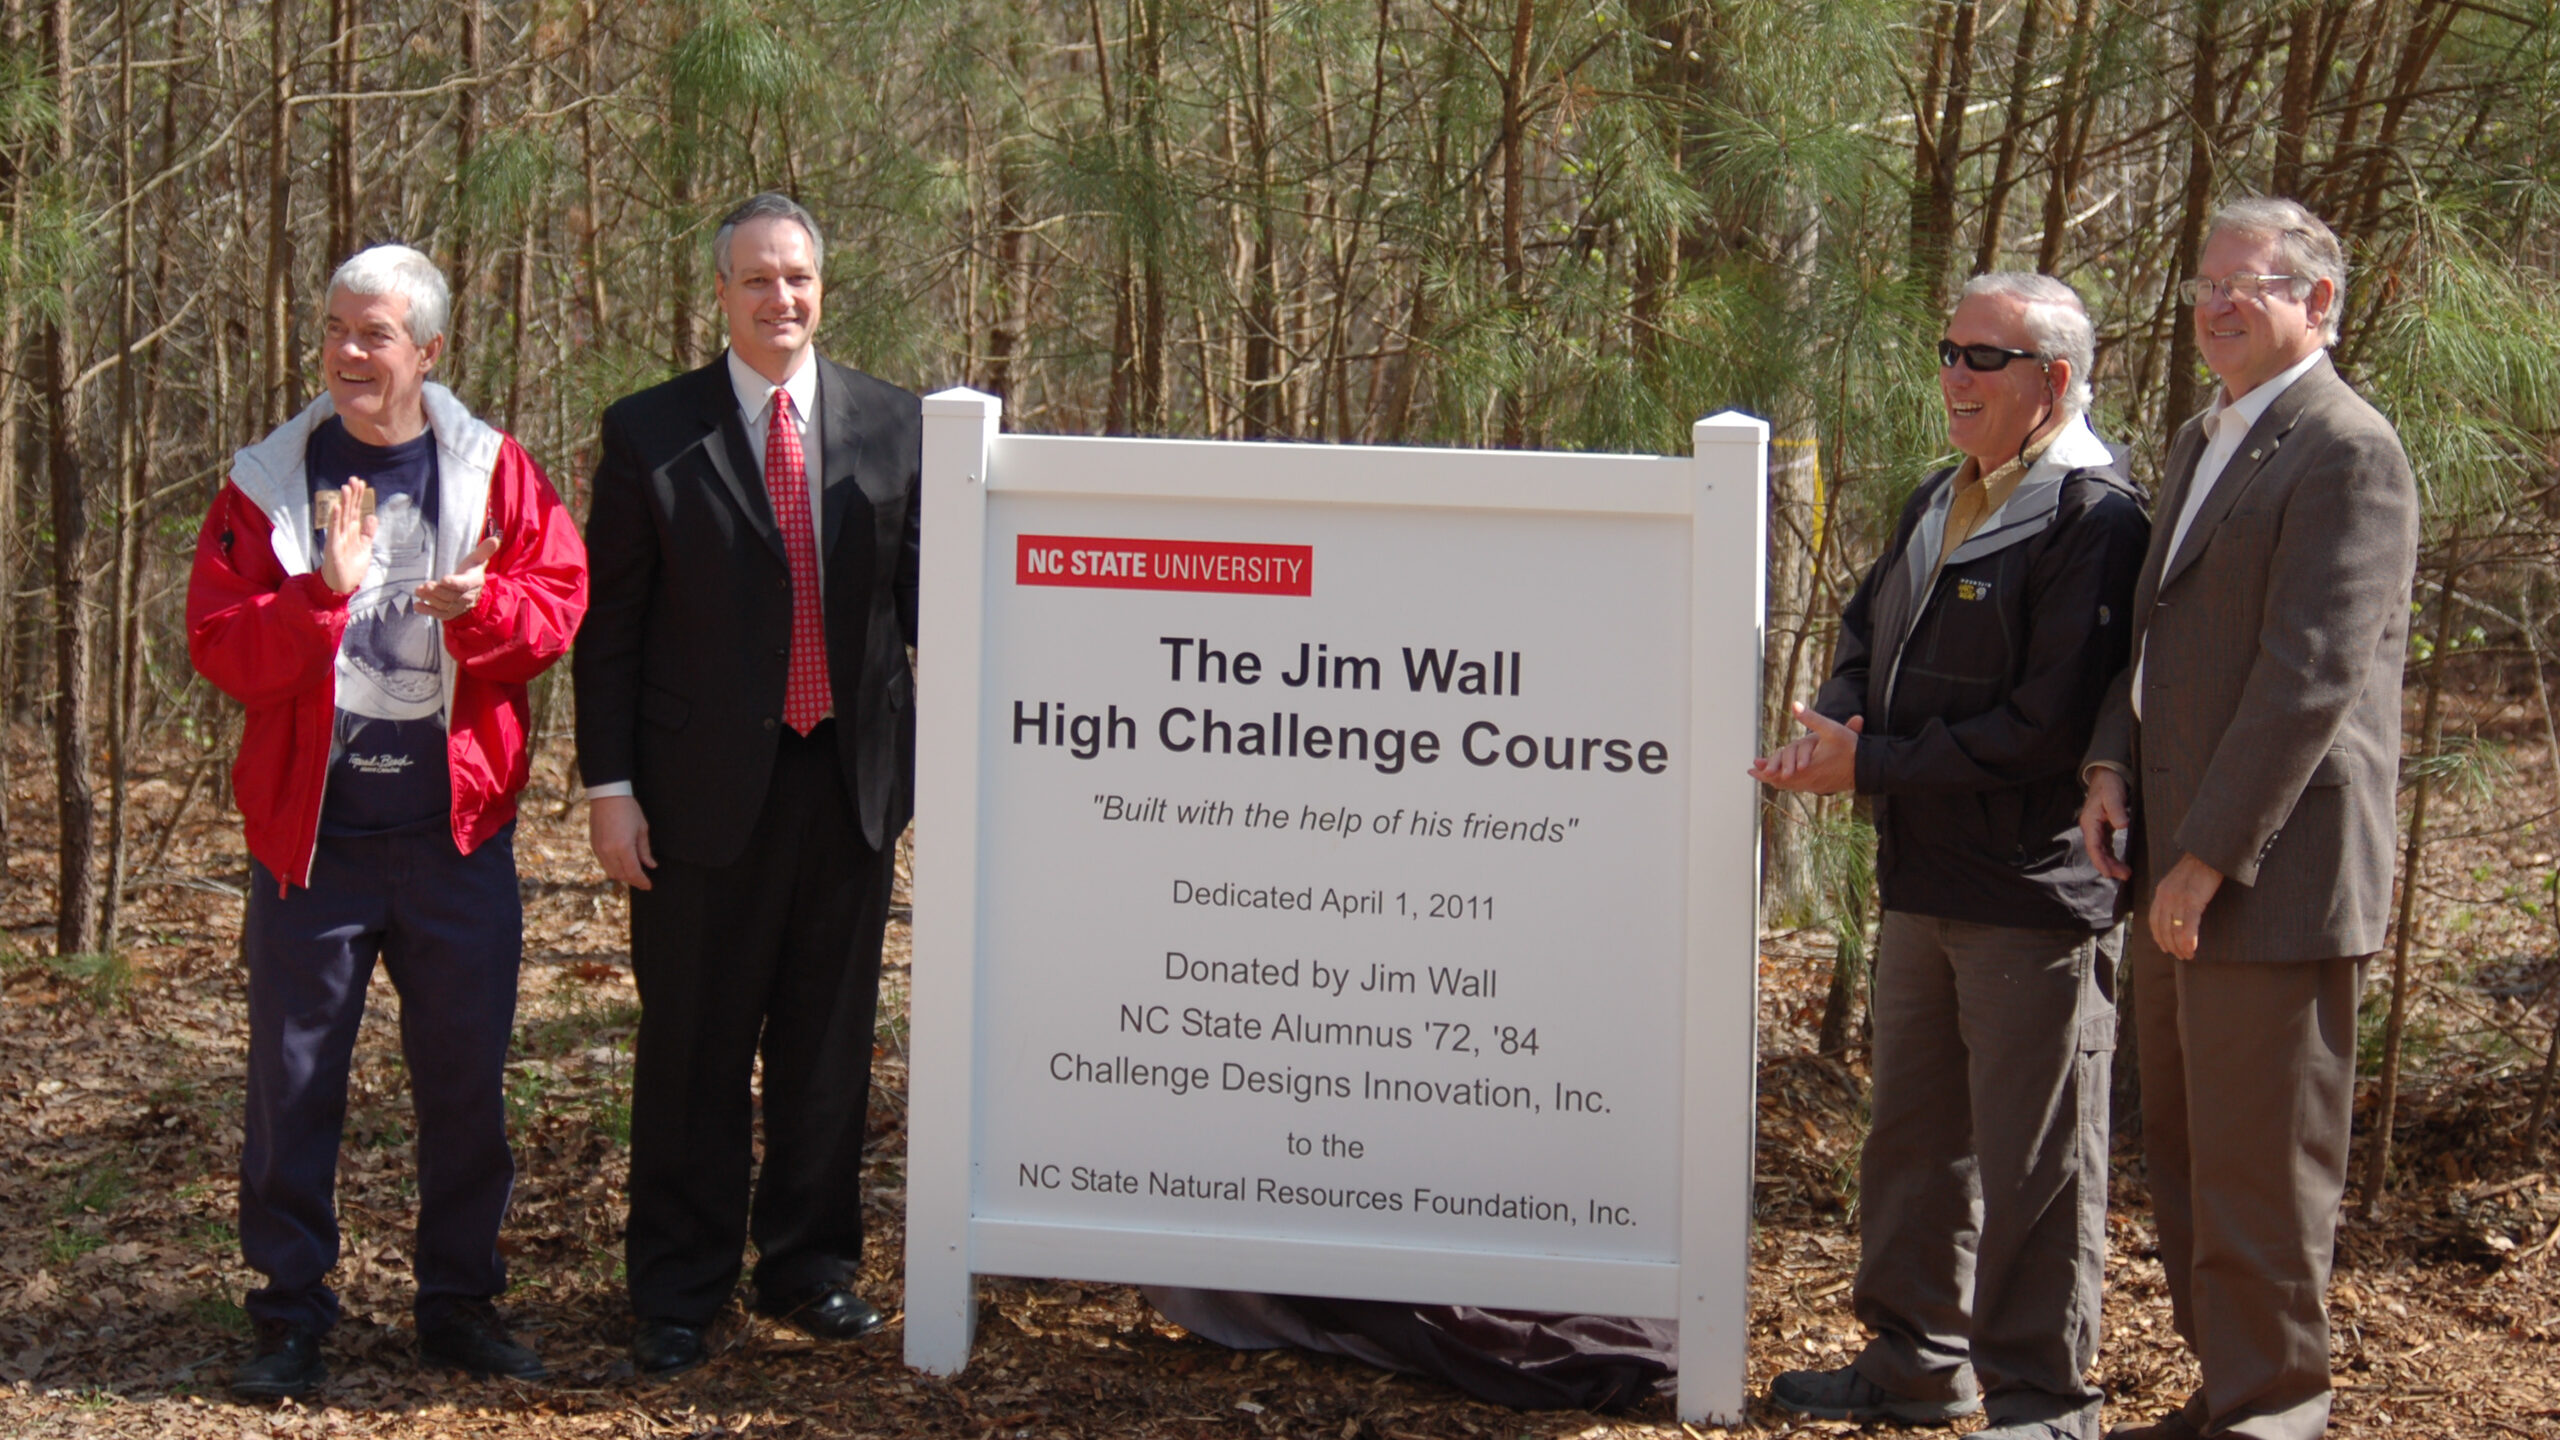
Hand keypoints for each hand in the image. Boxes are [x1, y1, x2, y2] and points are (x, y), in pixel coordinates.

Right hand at [318, 478, 377, 595]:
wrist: (342, 584)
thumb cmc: (352, 566)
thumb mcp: (365, 547)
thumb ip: (368, 532)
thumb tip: (372, 516)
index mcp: (353, 531)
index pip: (356, 510)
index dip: (359, 497)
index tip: (361, 483)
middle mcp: (345, 531)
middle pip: (349, 509)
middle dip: (352, 495)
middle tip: (353, 479)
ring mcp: (338, 537)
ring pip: (341, 516)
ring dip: (344, 502)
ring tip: (346, 487)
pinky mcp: (333, 546)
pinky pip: (333, 530)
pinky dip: (335, 518)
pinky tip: (337, 506)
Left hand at [416, 533, 500, 620]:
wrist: (473, 593)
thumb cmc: (471, 572)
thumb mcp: (477, 560)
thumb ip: (484, 550)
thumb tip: (495, 539)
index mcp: (473, 582)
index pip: (464, 584)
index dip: (454, 583)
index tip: (443, 580)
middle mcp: (467, 597)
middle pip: (451, 596)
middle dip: (437, 591)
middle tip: (425, 585)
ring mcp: (458, 607)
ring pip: (444, 605)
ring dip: (430, 599)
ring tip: (418, 591)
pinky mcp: (450, 613)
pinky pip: (439, 614)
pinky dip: (428, 611)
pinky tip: (417, 606)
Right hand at [589, 793, 656, 890]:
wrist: (607, 795)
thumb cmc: (628, 809)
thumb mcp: (642, 829)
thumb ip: (645, 850)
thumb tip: (651, 865)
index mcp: (623, 847)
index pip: (633, 872)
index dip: (642, 882)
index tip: (648, 886)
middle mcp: (608, 851)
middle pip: (621, 875)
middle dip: (633, 880)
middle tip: (643, 881)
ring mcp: (599, 849)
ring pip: (610, 871)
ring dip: (622, 876)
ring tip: (633, 874)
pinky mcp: (593, 845)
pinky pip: (603, 863)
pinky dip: (613, 868)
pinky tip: (622, 865)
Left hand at [1746, 704, 1862, 794]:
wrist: (1869, 767)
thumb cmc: (1850, 747)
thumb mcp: (1830, 729)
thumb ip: (1811, 718)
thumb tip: (1794, 705)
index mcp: (1808, 767)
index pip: (1780, 773)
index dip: (1765, 770)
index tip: (1752, 767)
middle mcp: (1810, 780)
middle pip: (1782, 782)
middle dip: (1766, 776)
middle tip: (1752, 772)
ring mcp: (1816, 786)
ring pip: (1791, 787)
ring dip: (1777, 781)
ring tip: (1765, 776)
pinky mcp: (1822, 788)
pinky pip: (1800, 788)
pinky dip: (1789, 785)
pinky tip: (1786, 781)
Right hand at [2079, 768, 2132, 879]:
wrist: (2108, 775)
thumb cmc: (2108, 784)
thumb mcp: (2112, 795)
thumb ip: (2116, 810)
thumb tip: (2121, 825)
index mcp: (2090, 822)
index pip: (2093, 847)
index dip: (2100, 861)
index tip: (2108, 873)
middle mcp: (2091, 827)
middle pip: (2098, 852)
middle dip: (2109, 866)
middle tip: (2124, 875)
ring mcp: (2097, 829)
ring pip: (2102, 851)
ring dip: (2112, 863)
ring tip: (2126, 873)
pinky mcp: (2104, 828)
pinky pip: (2107, 846)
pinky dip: (2113, 856)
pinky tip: (2121, 862)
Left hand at [2148, 853, 2223, 959]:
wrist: (2207, 854)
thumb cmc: (2197, 869)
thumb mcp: (2177, 882)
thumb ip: (2172, 896)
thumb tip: (2175, 915)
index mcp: (2161, 892)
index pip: (2154, 920)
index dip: (2158, 936)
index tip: (2164, 947)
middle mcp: (2165, 897)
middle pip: (2164, 928)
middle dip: (2171, 945)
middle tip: (2180, 956)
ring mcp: (2178, 899)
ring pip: (2175, 930)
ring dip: (2181, 946)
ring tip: (2188, 956)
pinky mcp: (2193, 900)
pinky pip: (2188, 925)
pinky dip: (2189, 939)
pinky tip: (2192, 948)